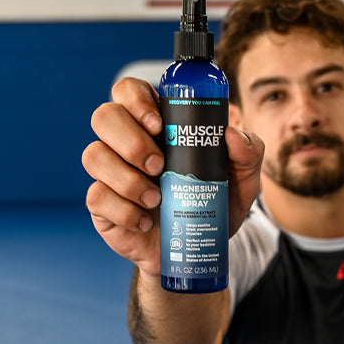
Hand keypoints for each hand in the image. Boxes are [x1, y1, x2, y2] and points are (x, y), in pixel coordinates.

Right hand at [82, 77, 264, 274]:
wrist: (196, 251)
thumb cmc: (211, 204)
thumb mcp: (242, 180)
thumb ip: (249, 153)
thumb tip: (232, 134)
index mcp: (154, 124)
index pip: (129, 91)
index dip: (135, 99)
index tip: (159, 124)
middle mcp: (125, 143)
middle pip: (104, 116)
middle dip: (130, 139)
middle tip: (159, 166)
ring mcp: (109, 173)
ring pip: (94, 156)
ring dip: (127, 179)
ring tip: (157, 199)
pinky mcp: (101, 205)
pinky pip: (96, 197)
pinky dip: (123, 211)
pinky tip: (144, 222)